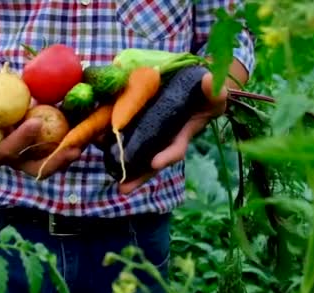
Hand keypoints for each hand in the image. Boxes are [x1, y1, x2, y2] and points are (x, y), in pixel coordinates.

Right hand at [0, 92, 80, 178]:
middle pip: (36, 167)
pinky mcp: (46, 152)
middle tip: (72, 148)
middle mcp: (16, 161)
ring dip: (69, 157)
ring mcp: (32, 158)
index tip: (36, 122)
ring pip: (52, 164)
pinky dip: (74, 144)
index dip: (22, 139)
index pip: (9, 151)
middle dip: (55, 160)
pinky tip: (89, 135)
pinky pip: (60, 152)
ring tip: (84, 146)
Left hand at [118, 72, 228, 194]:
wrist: (197, 86)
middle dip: (139, 176)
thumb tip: (209, 81)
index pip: (176, 148)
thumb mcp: (216, 93)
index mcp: (184, 132)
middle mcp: (166, 138)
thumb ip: (215, 91)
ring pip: (136, 152)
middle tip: (124, 189)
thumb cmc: (208, 94)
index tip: (155, 163)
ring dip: (121, 163)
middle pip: (151, 161)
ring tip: (108, 174)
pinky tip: (97, 141)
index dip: (167, 156)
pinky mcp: (140, 121)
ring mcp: (152, 132)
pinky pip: (126, 133)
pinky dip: (112, 139)